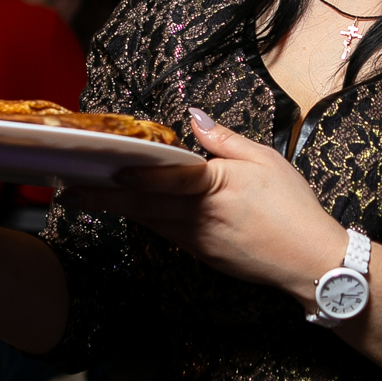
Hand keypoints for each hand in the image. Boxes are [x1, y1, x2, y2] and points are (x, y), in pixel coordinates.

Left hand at [75, 107, 345, 303]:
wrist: (311, 262)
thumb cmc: (294, 208)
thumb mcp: (266, 160)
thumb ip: (224, 140)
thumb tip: (195, 118)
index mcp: (214, 187)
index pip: (164, 179)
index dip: (131, 176)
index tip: (102, 170)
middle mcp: (198, 217)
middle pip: (142, 205)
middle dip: (103, 198)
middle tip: (70, 190)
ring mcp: (197, 240)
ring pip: (148, 221)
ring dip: (118, 210)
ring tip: (88, 197)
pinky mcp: (201, 255)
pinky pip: (165, 234)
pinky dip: (143, 221)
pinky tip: (130, 212)